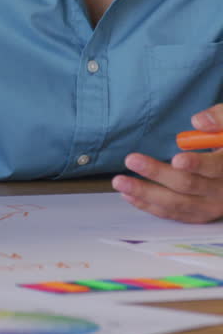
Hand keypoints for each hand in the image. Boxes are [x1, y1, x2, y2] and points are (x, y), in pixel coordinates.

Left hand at [112, 103, 222, 221]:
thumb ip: (219, 119)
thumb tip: (197, 122)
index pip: (214, 168)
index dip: (195, 164)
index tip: (176, 159)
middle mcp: (221, 191)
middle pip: (188, 185)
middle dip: (157, 173)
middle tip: (131, 160)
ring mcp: (210, 206)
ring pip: (177, 204)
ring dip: (146, 194)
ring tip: (120, 182)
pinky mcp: (199, 214)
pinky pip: (174, 213)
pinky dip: (151, 206)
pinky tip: (130, 196)